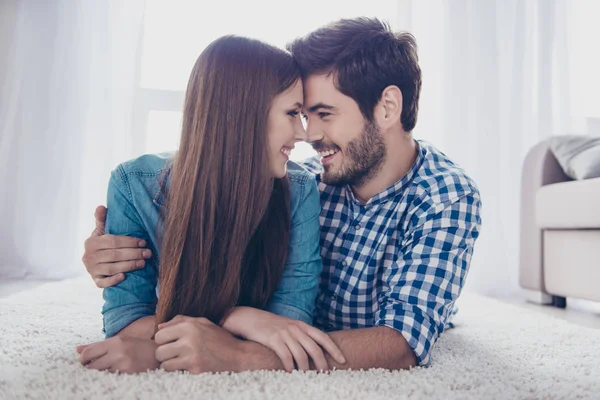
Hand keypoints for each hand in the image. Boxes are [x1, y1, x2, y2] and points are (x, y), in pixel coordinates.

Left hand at [76, 336, 158, 373]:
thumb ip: (98, 345)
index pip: (88, 351)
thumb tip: (77, 349)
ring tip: (106, 371)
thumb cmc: (137, 347)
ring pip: (100, 374)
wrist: (159, 353)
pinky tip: (114, 375)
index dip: (83, 360)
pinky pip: (111, 379)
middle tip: (94, 369)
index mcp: (115, 341)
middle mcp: (118, 351)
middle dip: (90, 369)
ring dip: (100, 374)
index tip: (85, 363)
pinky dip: (110, 378)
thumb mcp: (119, 341)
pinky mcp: (128, 373)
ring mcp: (123, 363)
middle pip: (92, 365)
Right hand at [82, 205, 151, 287]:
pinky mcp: (95, 280)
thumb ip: (102, 219)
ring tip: (143, 263)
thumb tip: (101, 206)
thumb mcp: (101, 231)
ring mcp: (91, 269)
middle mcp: (89, 256)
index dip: (129, 241)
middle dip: (134, 254)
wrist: (94, 261)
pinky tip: (124, 277)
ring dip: (129, 266)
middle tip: (148, 253)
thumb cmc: (103, 243)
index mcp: (91, 242)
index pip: (112, 241)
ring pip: (112, 268)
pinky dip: (113, 280)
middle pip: (115, 255)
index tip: (143, 242)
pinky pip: (102, 283)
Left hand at [154, 315, 242, 373]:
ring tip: (178, 360)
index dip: (162, 341)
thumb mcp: (203, 322)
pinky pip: (174, 372)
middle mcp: (189, 339)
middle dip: (163, 353)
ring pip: (164, 364)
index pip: (159, 335)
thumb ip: (181, 321)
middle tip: (173, 354)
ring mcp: (192, 355)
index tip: (170, 343)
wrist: (238, 355)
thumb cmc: (219, 338)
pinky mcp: (195, 369)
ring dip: (169, 364)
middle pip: (159, 351)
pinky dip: (177, 370)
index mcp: (189, 326)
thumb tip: (159, 327)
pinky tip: (186, 366)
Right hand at [222, 307, 344, 371]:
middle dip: (322, 364)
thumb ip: (301, 335)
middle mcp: (296, 328)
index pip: (323, 337)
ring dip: (305, 368)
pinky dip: (290, 366)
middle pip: (314, 348)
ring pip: (301, 354)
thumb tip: (314, 351)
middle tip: (325, 375)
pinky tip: (290, 372)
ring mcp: (285, 333)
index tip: (342, 360)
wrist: (250, 318)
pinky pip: (285, 356)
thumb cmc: (271, 325)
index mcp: (302, 325)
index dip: (334, 349)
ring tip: (307, 377)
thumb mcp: (289, 327)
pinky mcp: (273, 339)